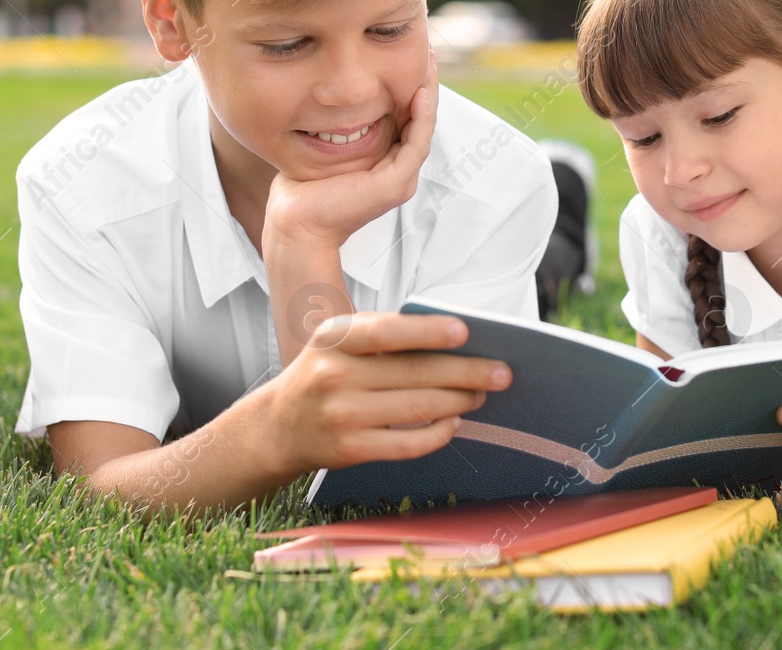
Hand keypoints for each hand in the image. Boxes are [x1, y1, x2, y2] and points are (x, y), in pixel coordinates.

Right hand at [257, 311, 510, 475]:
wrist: (279, 426)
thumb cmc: (325, 373)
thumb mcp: (339, 343)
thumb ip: (384, 335)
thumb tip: (454, 340)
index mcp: (334, 337)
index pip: (386, 331)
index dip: (427, 332)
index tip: (465, 331)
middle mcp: (333, 375)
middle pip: (413, 373)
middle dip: (465, 373)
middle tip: (502, 372)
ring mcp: (341, 415)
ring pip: (417, 408)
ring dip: (458, 401)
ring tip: (480, 395)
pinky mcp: (350, 450)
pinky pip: (408, 444)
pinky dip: (438, 433)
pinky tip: (453, 422)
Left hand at [264, 51, 439, 250]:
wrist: (295, 224)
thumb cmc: (302, 191)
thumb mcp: (324, 149)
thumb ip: (340, 129)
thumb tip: (337, 99)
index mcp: (386, 167)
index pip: (408, 122)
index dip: (411, 90)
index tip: (409, 59)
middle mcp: (398, 173)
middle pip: (421, 122)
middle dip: (425, 85)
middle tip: (426, 53)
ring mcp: (400, 180)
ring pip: (424, 129)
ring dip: (429, 95)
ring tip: (428, 64)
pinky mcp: (395, 183)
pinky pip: (417, 142)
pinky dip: (421, 116)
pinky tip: (419, 91)